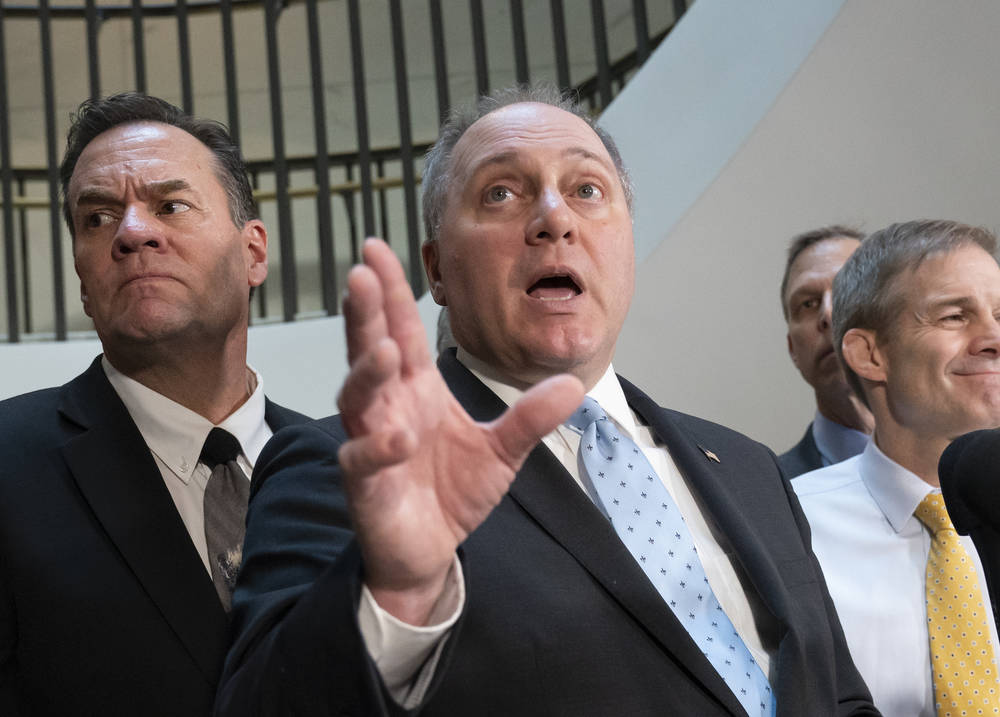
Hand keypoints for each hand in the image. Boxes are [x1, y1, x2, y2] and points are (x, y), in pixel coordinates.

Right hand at [337, 239, 582, 624]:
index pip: (400, 330)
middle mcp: (388, 407)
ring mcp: (371, 442)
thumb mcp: (503, 450)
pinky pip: (362, 459)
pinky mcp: (366, 484)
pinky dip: (376, 447)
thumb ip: (531, 417)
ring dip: (368, 371)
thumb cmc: (453, 492)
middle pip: (369, 350)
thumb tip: (573, 383)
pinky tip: (397, 437)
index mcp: (416, 389)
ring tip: (386, 347)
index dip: (390, 291)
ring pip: (358, 397)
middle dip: (365, 313)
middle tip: (363, 272)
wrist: (431, 551)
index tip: (379, 247)